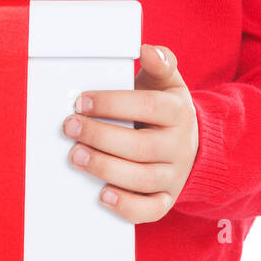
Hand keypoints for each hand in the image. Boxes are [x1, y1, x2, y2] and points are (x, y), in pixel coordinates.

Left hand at [62, 44, 198, 223]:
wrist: (190, 141)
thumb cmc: (165, 107)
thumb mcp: (166, 82)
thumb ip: (160, 62)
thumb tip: (147, 50)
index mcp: (178, 112)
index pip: (147, 106)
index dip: (112, 104)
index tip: (81, 101)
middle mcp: (179, 145)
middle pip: (140, 146)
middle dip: (100, 137)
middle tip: (69, 127)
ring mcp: (174, 174)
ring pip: (142, 179)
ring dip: (105, 168)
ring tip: (76, 156)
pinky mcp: (167, 198)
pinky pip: (151, 210)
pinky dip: (127, 206)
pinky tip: (102, 194)